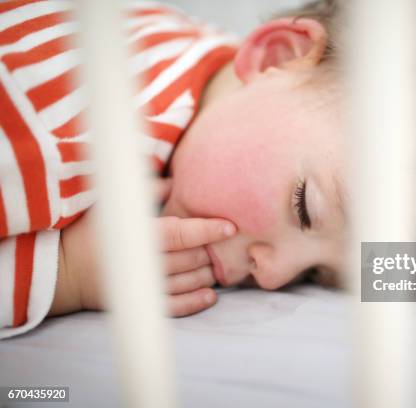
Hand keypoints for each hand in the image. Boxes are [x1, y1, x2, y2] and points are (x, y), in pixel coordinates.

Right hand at [50, 178, 235, 317]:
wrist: (64, 271)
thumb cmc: (91, 232)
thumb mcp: (113, 207)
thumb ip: (145, 193)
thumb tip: (174, 182)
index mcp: (138, 238)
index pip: (180, 234)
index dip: (207, 230)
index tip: (230, 226)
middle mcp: (144, 264)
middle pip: (190, 258)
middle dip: (211, 251)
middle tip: (228, 244)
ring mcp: (143, 287)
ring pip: (187, 282)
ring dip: (207, 274)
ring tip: (219, 265)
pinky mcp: (141, 304)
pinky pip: (175, 307)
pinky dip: (195, 302)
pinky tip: (211, 295)